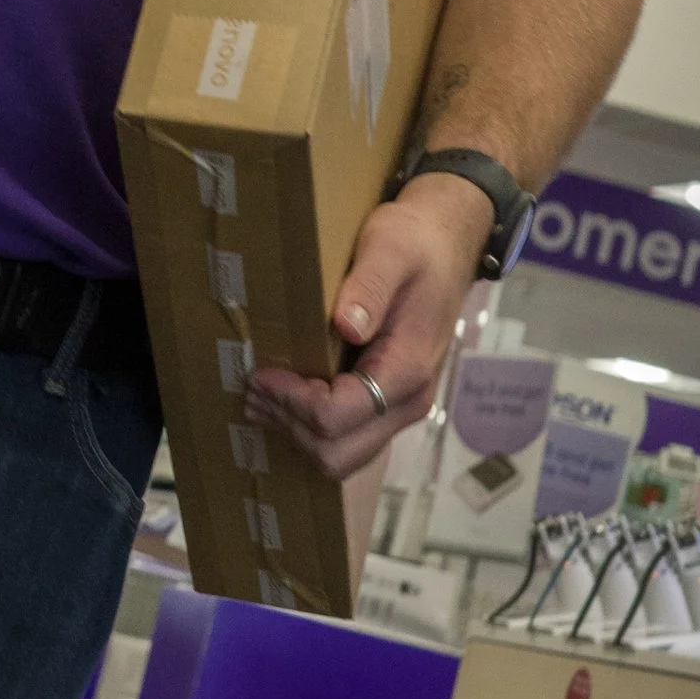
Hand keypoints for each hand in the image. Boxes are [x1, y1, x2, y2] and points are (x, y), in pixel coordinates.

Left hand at [245, 170, 494, 483]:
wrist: (446, 245)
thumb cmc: (415, 243)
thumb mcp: (390, 248)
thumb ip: (370, 286)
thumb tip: (347, 325)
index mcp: (407, 369)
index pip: (337, 416)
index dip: (291, 401)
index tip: (261, 372)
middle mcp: (408, 401)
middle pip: (336, 452)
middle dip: (288, 424)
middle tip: (253, 389)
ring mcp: (401, 408)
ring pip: (340, 455)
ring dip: (295, 432)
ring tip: (261, 396)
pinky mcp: (390, 404)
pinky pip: (347, 438)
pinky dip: (311, 428)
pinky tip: (286, 398)